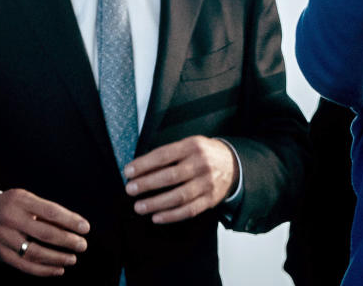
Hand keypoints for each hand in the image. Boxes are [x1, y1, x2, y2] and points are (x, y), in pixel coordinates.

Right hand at [0, 189, 88, 276]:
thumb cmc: (12, 207)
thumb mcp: (26, 200)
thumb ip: (46, 211)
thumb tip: (74, 225)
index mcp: (21, 201)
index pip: (50, 212)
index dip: (70, 221)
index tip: (85, 228)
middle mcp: (11, 219)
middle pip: (44, 233)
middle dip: (67, 241)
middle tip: (82, 245)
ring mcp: (4, 238)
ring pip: (35, 253)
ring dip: (57, 258)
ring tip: (72, 259)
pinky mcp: (0, 254)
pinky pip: (24, 266)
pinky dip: (44, 270)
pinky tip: (58, 269)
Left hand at [124, 136, 239, 223]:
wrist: (233, 164)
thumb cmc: (204, 154)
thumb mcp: (190, 144)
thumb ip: (169, 154)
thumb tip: (141, 168)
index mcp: (192, 146)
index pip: (164, 155)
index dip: (144, 164)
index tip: (128, 171)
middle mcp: (201, 164)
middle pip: (170, 176)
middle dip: (146, 184)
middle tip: (130, 190)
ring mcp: (207, 183)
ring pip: (179, 196)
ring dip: (156, 203)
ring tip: (139, 207)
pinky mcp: (210, 199)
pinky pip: (189, 210)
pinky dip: (171, 216)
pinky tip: (156, 217)